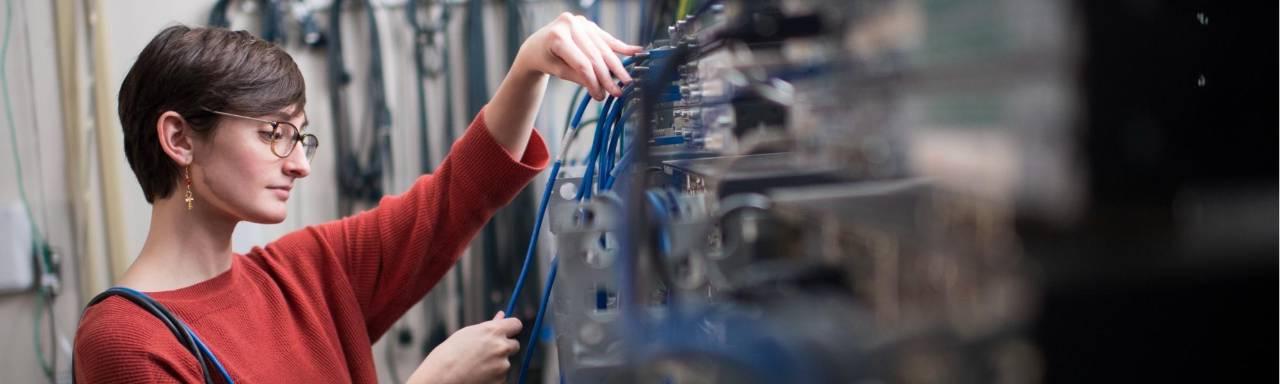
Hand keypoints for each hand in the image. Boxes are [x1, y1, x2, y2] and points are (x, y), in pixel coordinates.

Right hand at [406, 312, 522, 383]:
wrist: (440, 378)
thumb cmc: (449, 354)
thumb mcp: (467, 334)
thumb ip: (488, 326)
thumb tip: (502, 315)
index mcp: (493, 331)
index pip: (516, 324)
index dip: (511, 328)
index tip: (507, 332)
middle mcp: (501, 346)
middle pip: (515, 344)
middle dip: (504, 347)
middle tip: (486, 352)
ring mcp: (502, 365)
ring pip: (506, 361)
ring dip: (497, 363)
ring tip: (475, 365)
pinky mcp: (501, 380)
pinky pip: (501, 375)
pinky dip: (493, 375)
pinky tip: (477, 374)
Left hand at [512, 12, 643, 100]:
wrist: (537, 45)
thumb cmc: (545, 59)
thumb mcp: (558, 71)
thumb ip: (579, 78)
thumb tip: (601, 89)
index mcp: (557, 36)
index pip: (581, 63)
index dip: (593, 81)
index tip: (600, 96)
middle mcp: (570, 24)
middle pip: (594, 55)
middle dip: (607, 76)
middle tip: (617, 92)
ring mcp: (580, 22)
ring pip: (603, 48)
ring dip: (617, 65)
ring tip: (626, 81)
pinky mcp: (588, 24)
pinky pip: (606, 38)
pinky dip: (620, 46)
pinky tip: (636, 51)